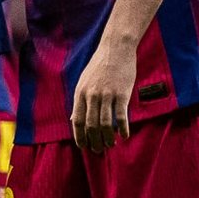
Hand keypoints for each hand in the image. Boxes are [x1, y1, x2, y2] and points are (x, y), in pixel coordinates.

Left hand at [70, 36, 136, 153]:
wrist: (115, 48)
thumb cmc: (100, 65)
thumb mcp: (83, 82)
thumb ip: (79, 101)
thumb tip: (73, 119)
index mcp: (80, 93)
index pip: (77, 121)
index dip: (80, 137)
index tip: (84, 146)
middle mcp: (92, 96)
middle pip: (91, 126)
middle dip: (94, 141)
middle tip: (99, 149)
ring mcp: (107, 95)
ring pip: (105, 124)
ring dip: (108, 138)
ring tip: (111, 144)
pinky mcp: (122, 93)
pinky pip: (121, 116)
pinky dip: (123, 128)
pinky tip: (125, 135)